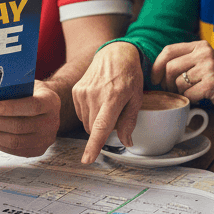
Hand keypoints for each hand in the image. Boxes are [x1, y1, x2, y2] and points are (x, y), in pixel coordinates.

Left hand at [0, 81, 60, 156]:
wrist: (48, 108)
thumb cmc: (33, 93)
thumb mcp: (27, 85)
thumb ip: (13, 90)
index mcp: (50, 102)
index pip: (32, 106)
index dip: (11, 107)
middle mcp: (51, 122)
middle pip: (19, 126)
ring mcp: (46, 139)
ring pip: (15, 142)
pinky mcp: (37, 150)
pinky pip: (14, 150)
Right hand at [72, 41, 144, 163]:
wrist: (114, 54)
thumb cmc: (129, 75)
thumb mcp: (136, 98)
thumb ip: (129, 122)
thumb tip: (126, 142)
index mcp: (113, 98)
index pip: (101, 127)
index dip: (94, 146)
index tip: (87, 159)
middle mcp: (95, 95)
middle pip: (94, 129)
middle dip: (104, 129)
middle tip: (115, 113)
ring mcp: (83, 92)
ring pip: (87, 123)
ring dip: (96, 121)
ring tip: (107, 104)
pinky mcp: (76, 90)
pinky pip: (81, 113)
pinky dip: (90, 113)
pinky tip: (98, 100)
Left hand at [154, 40, 213, 116]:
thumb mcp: (201, 63)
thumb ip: (183, 61)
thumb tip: (155, 71)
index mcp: (199, 46)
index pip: (168, 50)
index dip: (157, 65)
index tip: (154, 78)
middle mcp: (204, 54)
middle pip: (170, 67)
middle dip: (166, 82)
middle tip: (171, 90)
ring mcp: (209, 68)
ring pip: (178, 82)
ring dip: (180, 92)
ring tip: (190, 93)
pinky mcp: (212, 83)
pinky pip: (188, 94)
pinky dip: (190, 99)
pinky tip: (199, 98)